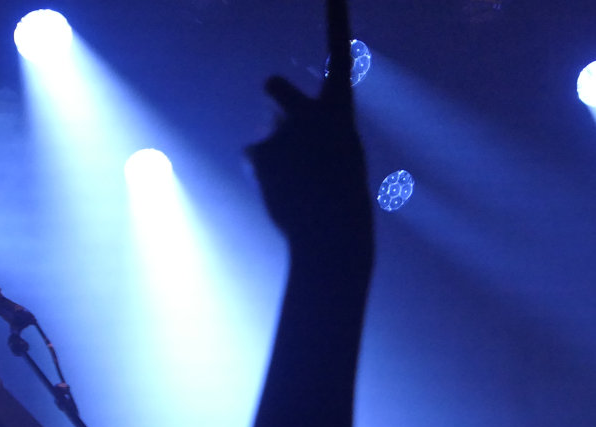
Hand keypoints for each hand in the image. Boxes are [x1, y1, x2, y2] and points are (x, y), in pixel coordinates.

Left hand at [246, 0, 372, 267]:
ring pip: (268, 133)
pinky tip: (282, 192)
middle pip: (272, 87)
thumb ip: (313, 131)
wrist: (332, 236)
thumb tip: (278, 132)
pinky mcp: (255, 150)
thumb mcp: (338, 157)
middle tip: (285, 130)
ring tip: (296, 181)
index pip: (338, 52)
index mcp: (341, 111)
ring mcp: (281, 129)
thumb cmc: (341, 200)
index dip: (335, 17)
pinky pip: (255, 156)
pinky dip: (264, 174)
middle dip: (273, 100)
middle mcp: (310, 110)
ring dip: (275, 150)